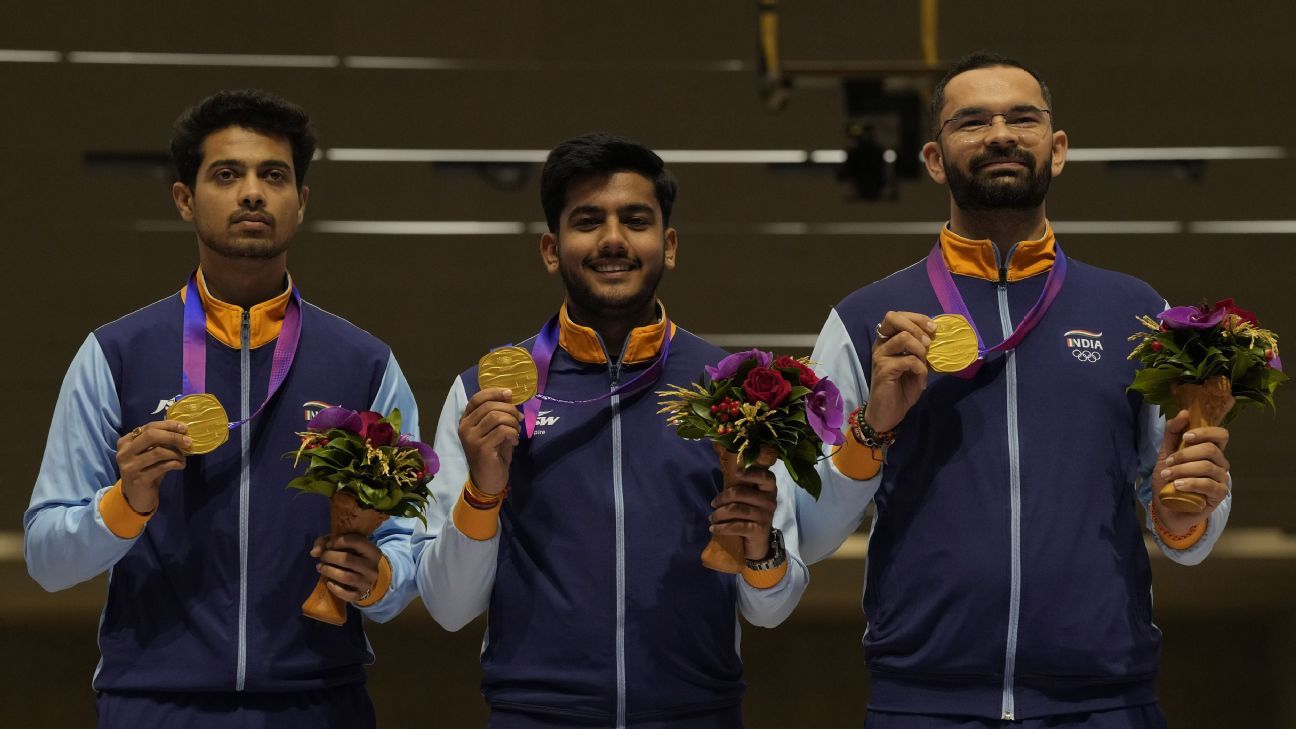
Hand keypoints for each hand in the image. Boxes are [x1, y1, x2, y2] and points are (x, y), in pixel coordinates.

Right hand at [116, 420, 190, 513]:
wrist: (137, 496)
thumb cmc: (146, 470)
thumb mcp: (149, 453)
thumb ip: (158, 441)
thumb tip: (181, 430)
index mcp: (126, 442)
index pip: (149, 427)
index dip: (168, 426)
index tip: (184, 428)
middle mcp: (124, 452)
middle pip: (151, 436)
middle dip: (173, 437)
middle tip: (188, 441)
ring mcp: (130, 466)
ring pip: (159, 452)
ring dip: (176, 453)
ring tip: (183, 458)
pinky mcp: (139, 479)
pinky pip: (162, 467)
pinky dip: (176, 464)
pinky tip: (181, 465)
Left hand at [310, 534, 381, 603]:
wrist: (368, 578)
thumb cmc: (354, 557)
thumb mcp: (345, 545)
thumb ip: (327, 543)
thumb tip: (314, 552)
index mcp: (372, 551)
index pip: (356, 541)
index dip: (338, 541)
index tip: (329, 544)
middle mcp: (372, 567)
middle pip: (347, 559)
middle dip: (329, 556)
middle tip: (322, 557)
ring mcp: (367, 582)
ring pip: (345, 577)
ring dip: (328, 571)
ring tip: (320, 567)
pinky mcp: (360, 594)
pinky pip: (346, 594)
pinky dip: (335, 589)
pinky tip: (328, 583)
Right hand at [459, 387, 521, 495]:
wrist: (489, 480)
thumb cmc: (493, 454)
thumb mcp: (494, 431)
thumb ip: (497, 414)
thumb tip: (509, 396)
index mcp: (466, 421)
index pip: (477, 398)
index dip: (494, 392)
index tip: (510, 394)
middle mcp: (465, 427)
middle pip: (489, 406)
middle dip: (509, 409)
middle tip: (519, 419)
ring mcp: (471, 438)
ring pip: (496, 417)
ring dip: (512, 422)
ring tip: (516, 431)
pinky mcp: (481, 447)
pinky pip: (502, 431)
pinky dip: (513, 433)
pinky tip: (514, 441)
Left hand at [709, 465, 777, 559]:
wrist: (759, 544)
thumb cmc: (751, 516)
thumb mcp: (752, 500)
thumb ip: (744, 487)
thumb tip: (727, 474)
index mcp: (769, 490)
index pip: (765, 476)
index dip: (751, 473)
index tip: (737, 472)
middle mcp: (770, 501)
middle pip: (740, 492)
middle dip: (722, 498)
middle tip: (713, 504)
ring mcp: (765, 516)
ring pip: (735, 509)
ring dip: (718, 514)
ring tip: (712, 518)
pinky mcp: (758, 530)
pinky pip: (735, 526)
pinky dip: (721, 528)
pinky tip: (713, 529)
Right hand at [865, 311, 936, 432]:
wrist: (888, 414)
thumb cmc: (901, 390)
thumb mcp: (916, 366)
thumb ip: (920, 351)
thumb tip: (934, 337)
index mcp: (887, 341)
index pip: (897, 316)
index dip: (917, 318)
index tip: (933, 329)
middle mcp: (881, 345)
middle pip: (892, 317)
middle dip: (916, 326)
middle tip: (928, 342)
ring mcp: (880, 356)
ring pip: (903, 337)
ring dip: (920, 349)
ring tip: (923, 362)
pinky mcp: (883, 370)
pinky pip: (908, 360)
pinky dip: (920, 367)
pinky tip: (920, 377)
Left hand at [1151, 409, 1230, 533]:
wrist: (1166, 508)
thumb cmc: (1169, 480)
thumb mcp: (1165, 454)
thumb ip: (1172, 434)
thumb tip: (1184, 412)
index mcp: (1211, 451)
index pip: (1221, 435)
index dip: (1205, 432)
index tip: (1185, 437)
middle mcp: (1220, 463)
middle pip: (1211, 449)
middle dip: (1185, 454)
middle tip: (1168, 462)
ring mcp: (1221, 479)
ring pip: (1207, 467)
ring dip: (1183, 469)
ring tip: (1167, 476)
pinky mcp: (1219, 495)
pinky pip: (1208, 485)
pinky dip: (1190, 483)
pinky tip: (1177, 485)